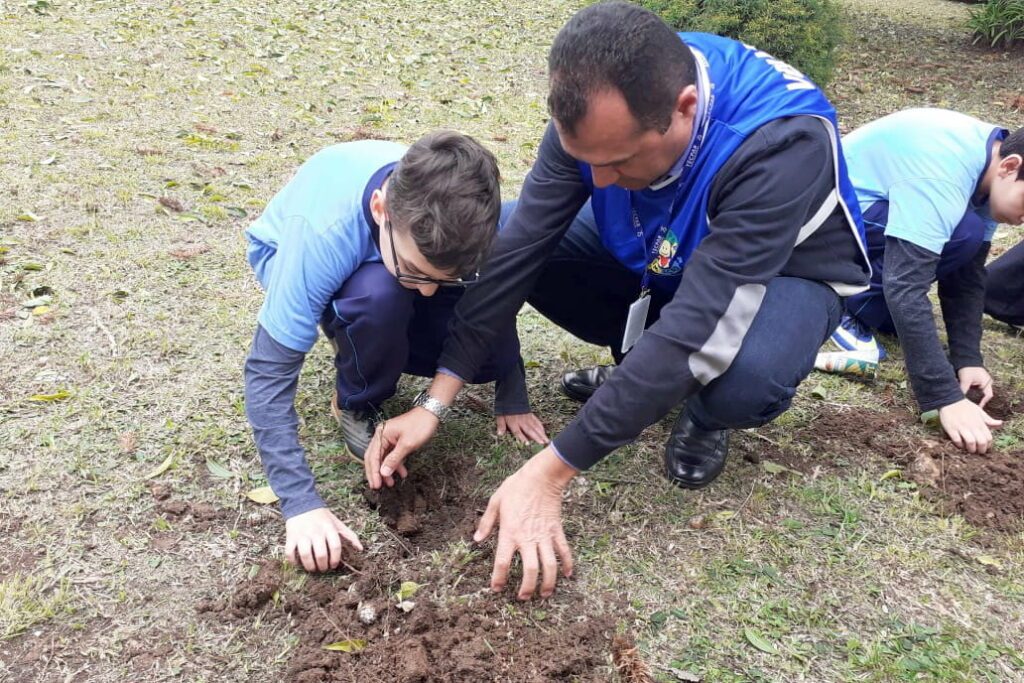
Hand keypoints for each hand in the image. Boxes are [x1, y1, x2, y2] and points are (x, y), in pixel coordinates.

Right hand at [285, 507, 362, 571]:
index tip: (334, 565)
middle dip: (323, 566)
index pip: (335, 546)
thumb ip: (349, 535)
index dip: (336, 559)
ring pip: (305, 555)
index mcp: (329, 528)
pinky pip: (290, 553)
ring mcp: (302, 534)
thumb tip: (360, 549)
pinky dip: (293, 561)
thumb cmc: (322, 516)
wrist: (301, 503)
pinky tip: (298, 563)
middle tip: (323, 568)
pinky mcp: (290, 537)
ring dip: (310, 566)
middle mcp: (316, 531)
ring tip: (313, 569)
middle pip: (321, 554)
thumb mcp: (337, 523)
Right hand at [363, 407, 436, 488]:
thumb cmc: (420, 425)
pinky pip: (392, 454)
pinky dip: (396, 464)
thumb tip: (383, 473)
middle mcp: (382, 435)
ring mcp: (388, 438)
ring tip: (391, 483)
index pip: (373, 456)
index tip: (375, 485)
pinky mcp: (396, 440)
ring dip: (386, 470)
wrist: (431, 414)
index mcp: (381, 434)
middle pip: (374, 457)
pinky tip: (402, 473)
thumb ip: (394, 459)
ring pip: (383, 457)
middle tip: (377, 486)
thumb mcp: (407, 444)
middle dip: (376, 473)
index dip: (373, 472)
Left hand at [473, 447, 576, 599]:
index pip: (503, 562)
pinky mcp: (557, 531)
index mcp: (510, 533)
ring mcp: (545, 536)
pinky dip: (568, 564)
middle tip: (523, 597)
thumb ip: (486, 523)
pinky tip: (567, 575)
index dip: (499, 579)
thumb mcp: (495, 502)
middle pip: (530, 570)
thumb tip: (477, 540)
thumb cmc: (516, 488)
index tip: (497, 589)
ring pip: (549, 566)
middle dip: (528, 588)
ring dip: (548, 583)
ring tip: (545, 594)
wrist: (541, 477)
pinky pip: (564, 551)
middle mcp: (528, 538)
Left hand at [495, 412, 548, 444]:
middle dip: (536, 437)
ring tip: (546, 440)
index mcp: (513, 423)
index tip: (527, 444)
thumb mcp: (500, 416)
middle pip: (530, 430)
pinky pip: (537, 421)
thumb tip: (499, 434)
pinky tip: (544, 432)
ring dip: (541, 434)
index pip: (518, 432)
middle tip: (543, 443)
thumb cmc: (505, 408)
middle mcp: (521, 421)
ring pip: (535, 427)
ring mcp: (527, 418)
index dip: (522, 438)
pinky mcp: (530, 415)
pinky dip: (541, 427)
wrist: (511, 397)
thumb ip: (501, 425)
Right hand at [938, 398, 1001, 453]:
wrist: (950, 399)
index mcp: (980, 423)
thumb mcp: (979, 411)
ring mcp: (961, 427)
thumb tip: (1000, 424)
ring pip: (970, 443)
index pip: (988, 438)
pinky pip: (957, 440)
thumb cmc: (965, 406)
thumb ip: (989, 420)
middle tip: (977, 452)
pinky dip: (959, 445)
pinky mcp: (951, 428)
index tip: (984, 447)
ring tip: (969, 450)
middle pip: (981, 442)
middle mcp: (972, 426)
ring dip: (970, 449)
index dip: (988, 445)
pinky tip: (960, 444)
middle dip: (980, 450)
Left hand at [957, 366, 993, 408]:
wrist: (965, 358)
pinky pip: (975, 390)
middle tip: (971, 406)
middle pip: (983, 395)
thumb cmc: (968, 367)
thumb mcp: (965, 380)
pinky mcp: (976, 382)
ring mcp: (982, 382)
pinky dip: (971, 393)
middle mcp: (986, 383)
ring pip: (978, 393)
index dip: (983, 402)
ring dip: (974, 397)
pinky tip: (966, 396)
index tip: (977, 407)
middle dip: (978, 400)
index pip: (988, 395)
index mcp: (987, 382)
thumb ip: (964, 389)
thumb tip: (960, 399)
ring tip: (968, 403)